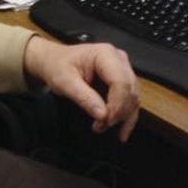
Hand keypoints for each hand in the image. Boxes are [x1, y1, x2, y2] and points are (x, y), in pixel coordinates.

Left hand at [22, 36, 139, 141]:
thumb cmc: (57, 66)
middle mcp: (119, 60)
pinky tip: (122, 132)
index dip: (116, 104)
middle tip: (100, 126)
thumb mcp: (64, 82)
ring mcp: (123, 69)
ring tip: (102, 127)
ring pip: (133, 97)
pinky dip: (126, 117)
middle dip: (118, 112)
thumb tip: (103, 115)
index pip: (120, 82)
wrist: (54, 61)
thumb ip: (84, 97)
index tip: (105, 120)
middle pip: (130, 90)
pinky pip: (131, 101)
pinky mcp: (123, 80)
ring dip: (121, 116)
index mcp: (105, 54)